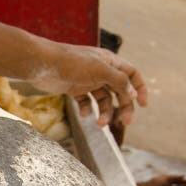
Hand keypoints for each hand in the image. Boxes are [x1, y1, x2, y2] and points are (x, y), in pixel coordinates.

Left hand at [31, 41, 147, 126]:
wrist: (42, 64)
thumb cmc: (71, 63)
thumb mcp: (99, 70)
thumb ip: (118, 81)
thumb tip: (133, 94)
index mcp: (110, 62)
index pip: (132, 75)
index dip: (139, 89)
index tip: (143, 105)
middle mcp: (101, 70)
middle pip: (120, 90)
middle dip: (123, 106)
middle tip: (125, 122)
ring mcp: (87, 80)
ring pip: (103, 99)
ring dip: (104, 112)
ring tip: (99, 124)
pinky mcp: (74, 88)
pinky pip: (86, 102)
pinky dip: (87, 109)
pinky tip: (84, 114)